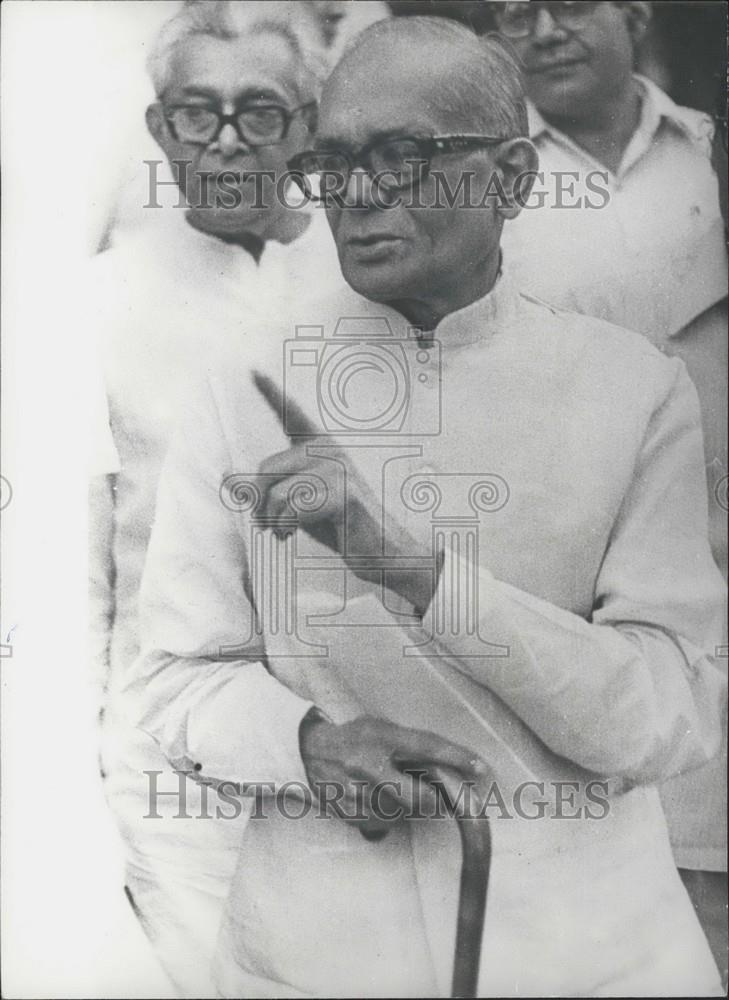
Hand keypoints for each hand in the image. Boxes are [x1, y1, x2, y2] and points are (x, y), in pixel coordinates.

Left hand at [254, 371, 439, 613]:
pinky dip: (286, 526)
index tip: (252, 370)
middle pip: (266, 468)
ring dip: (272, 520)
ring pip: (277, 493)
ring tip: (282, 532)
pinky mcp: (343, 493)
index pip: (290, 415)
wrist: (377, 550)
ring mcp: (338, 469)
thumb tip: (226, 477)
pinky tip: (291, 535)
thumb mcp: (292, 506)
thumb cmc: (335, 524)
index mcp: (317, 446)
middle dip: (258, 503)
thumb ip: (262, 491)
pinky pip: (294, 508)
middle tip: (265, 524)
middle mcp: (328, 450)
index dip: (270, 392)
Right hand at [299, 712, 492, 839]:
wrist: (310, 752)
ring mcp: (357, 793)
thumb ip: (409, 744)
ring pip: (403, 813)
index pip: (426, 747)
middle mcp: (367, 765)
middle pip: (418, 797)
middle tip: (435, 796)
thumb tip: (446, 765)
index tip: (480, 767)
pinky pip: (384, 823)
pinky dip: (388, 814)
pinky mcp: (350, 813)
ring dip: (406, 806)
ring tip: (391, 788)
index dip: (456, 758)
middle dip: (432, 800)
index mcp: (379, 737)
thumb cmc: (354, 738)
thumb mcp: (380, 728)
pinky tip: (376, 797)